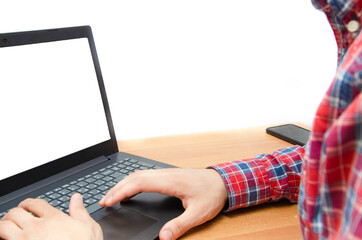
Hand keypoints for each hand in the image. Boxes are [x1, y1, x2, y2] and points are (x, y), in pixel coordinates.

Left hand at [0, 193, 102, 239]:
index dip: (28, 203)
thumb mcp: (89, 227)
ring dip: (3, 225)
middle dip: (14, 213)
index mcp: (53, 218)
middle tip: (15, 216)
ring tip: (6, 227)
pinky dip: (3, 239)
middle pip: (16, 212)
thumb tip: (76, 198)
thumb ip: (79, 211)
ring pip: (4, 226)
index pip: (34, 203)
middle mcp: (37, 227)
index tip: (27, 206)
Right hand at [99, 168, 227, 239]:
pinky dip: (133, 181)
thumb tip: (164, 237)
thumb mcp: (199, 213)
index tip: (109, 201)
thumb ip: (180, 225)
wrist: (223, 181)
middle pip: (135, 176)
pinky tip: (130, 189)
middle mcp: (166, 174)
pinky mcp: (168, 175)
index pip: (139, 183)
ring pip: (139, 174)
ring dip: (123, 183)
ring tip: (112, 195)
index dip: (121, 191)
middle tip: (103, 201)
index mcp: (170, 181)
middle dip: (116, 187)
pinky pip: (145, 175)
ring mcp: (166, 173)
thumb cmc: (212, 194)